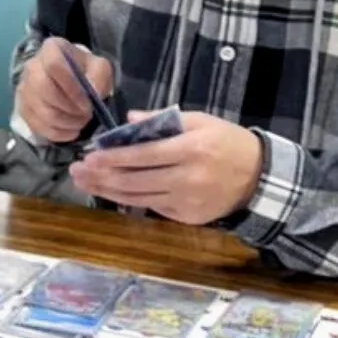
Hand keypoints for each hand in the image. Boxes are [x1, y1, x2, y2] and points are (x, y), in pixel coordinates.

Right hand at [16, 38, 115, 143]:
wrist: (69, 81)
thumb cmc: (85, 72)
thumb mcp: (99, 67)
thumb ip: (100, 77)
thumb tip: (93, 94)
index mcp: (51, 49)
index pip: (54, 65)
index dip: (72, 87)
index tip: (88, 103)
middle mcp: (32, 66)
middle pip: (43, 89)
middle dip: (69, 108)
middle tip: (86, 115)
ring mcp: (25, 89)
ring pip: (42, 112)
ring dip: (67, 123)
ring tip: (81, 121)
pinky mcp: (23, 109)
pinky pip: (38, 126)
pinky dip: (58, 133)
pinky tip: (71, 130)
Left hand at [69, 109, 264, 224]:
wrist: (259, 177)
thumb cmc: (227, 142)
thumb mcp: (200, 120)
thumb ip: (162, 119)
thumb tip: (128, 120)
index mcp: (190, 149)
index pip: (142, 156)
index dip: (112, 157)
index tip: (89, 154)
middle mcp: (187, 178)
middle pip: (134, 181)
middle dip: (101, 176)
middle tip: (77, 171)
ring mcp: (187, 202)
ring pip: (138, 199)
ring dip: (108, 191)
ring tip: (85, 183)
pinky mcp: (188, 218)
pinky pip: (153, 208)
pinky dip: (131, 201)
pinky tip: (113, 192)